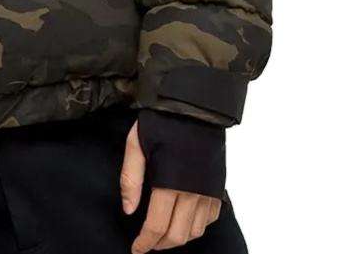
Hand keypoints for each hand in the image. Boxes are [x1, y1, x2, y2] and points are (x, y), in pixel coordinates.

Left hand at [120, 120, 220, 251]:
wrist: (195, 106)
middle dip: (161, 245)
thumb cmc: (162, 122)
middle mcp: (194, 193)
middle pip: (178, 235)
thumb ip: (130, 179)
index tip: (136, 249)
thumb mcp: (136, 144)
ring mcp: (209, 191)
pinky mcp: (218, 185)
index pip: (157, 226)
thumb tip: (129, 209)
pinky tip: (184, 218)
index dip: (145, 242)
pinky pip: (211, 218)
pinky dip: (197, 226)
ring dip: (179, 238)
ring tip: (163, 233)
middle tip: (147, 243)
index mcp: (171, 183)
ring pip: (196, 231)